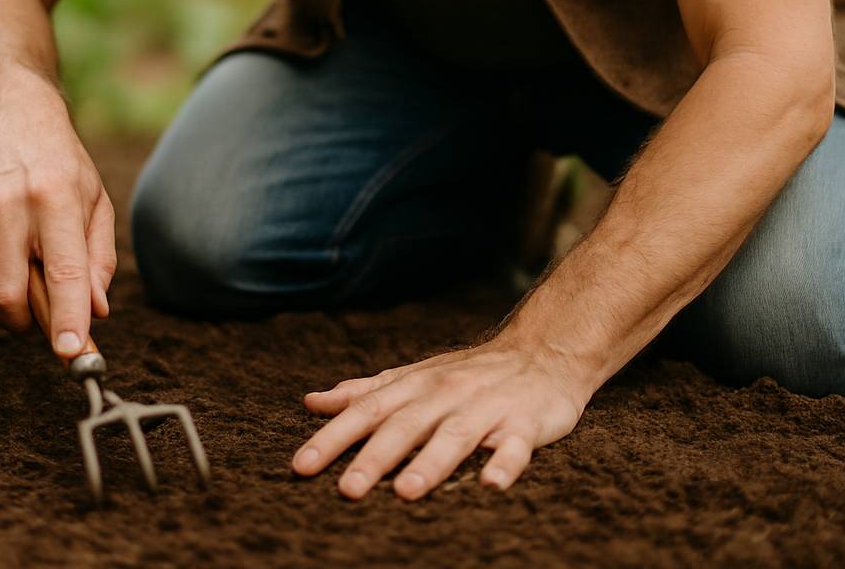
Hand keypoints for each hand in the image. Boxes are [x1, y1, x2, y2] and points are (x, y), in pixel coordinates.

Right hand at [0, 69, 114, 357]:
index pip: (62, 271)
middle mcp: (8, 203)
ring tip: (30, 252)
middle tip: (51, 317)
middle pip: (9, 295)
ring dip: (15, 292)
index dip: (66, 317)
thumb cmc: (62, 167)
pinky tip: (5, 238)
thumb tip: (94, 313)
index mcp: (55, 196)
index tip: (71, 352)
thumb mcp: (96, 203)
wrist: (8, 118)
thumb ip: (98, 261)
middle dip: (31, 321)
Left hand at [291, 337, 592, 500]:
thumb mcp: (414, 377)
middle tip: (347, 490)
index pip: (366, 412)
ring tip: (406, 492)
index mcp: (415, 387)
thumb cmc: (469, 374)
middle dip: (375, 458)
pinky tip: (491, 485)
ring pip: (455, 436)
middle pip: (405, 427)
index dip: (332, 438)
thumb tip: (313, 401)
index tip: (301, 465)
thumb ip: (366, 392)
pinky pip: (516, 446)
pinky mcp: (526, 422)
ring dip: (430, 463)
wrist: (543, 352)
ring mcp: (487, 408)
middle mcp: (446, 395)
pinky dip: (505, 464)